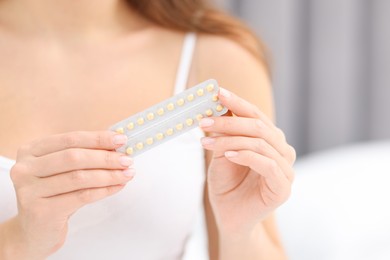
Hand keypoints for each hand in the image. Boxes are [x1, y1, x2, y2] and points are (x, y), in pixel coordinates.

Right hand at [7, 131, 133, 258]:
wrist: (34, 231)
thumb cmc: (53, 196)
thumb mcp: (62, 171)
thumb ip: (83, 156)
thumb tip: (116, 147)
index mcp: (30, 150)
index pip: (70, 139)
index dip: (98, 138)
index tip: (121, 140)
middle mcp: (25, 168)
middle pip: (74, 157)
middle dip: (105, 157)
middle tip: (127, 160)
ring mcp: (29, 190)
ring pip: (79, 177)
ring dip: (109, 174)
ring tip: (127, 173)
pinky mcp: (41, 211)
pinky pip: (81, 196)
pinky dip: (104, 190)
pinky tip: (118, 186)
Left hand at [200, 88, 294, 235]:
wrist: (230, 217)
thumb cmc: (227, 184)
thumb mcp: (222, 151)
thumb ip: (225, 131)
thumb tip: (217, 103)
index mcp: (270, 139)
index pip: (256, 115)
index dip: (237, 103)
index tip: (217, 92)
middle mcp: (282, 151)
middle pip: (259, 126)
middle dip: (229, 121)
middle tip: (204, 121)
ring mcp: (286, 169)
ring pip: (261, 143)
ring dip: (231, 138)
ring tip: (206, 141)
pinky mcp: (283, 187)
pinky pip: (267, 164)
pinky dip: (246, 156)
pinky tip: (228, 154)